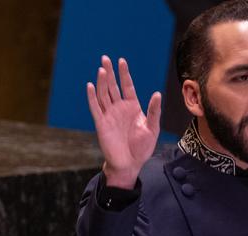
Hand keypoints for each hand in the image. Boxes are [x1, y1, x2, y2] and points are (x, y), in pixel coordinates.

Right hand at [87, 56, 161, 188]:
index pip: (127, 86)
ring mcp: (109, 115)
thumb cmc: (142, 148)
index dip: (124, 74)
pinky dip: (92, 97)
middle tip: (105, 58)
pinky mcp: (101, 124)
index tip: (121, 61)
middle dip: (109, 73)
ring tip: (101, 69)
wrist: (130, 164)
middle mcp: (119, 109)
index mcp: (132, 107)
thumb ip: (154, 111)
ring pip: (104, 94)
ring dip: (101, 82)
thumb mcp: (152, 128)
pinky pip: (95, 108)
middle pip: (113, 87)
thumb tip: (157, 94)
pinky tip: (90, 86)